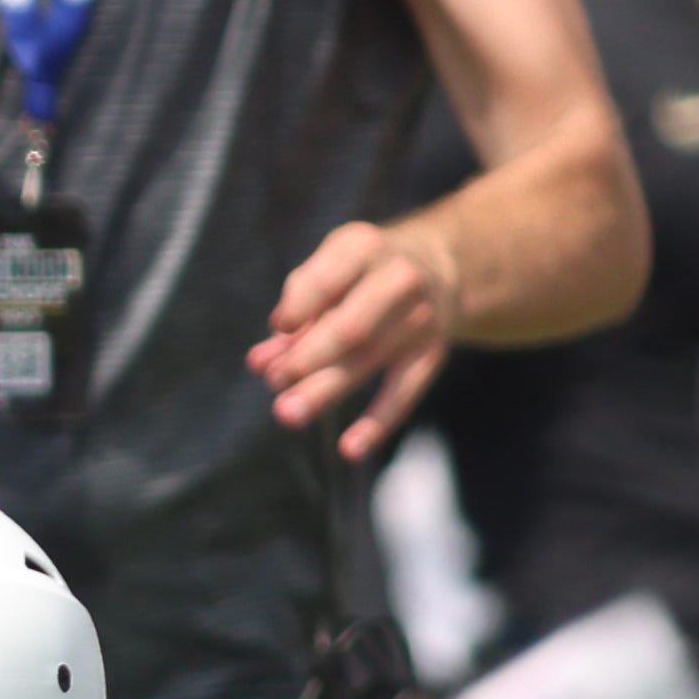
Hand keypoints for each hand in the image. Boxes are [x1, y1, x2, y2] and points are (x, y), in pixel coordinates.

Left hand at [253, 215, 464, 455]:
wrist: (438, 265)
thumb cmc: (360, 271)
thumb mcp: (330, 267)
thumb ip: (294, 311)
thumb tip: (260, 364)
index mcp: (363, 249)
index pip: (327, 279)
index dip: (300, 306)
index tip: (279, 327)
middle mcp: (398, 280)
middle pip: (350, 328)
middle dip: (308, 357)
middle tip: (275, 381)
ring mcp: (419, 319)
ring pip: (368, 361)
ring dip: (324, 390)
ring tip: (287, 414)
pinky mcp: (432, 353)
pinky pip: (404, 393)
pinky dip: (377, 423)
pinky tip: (351, 450)